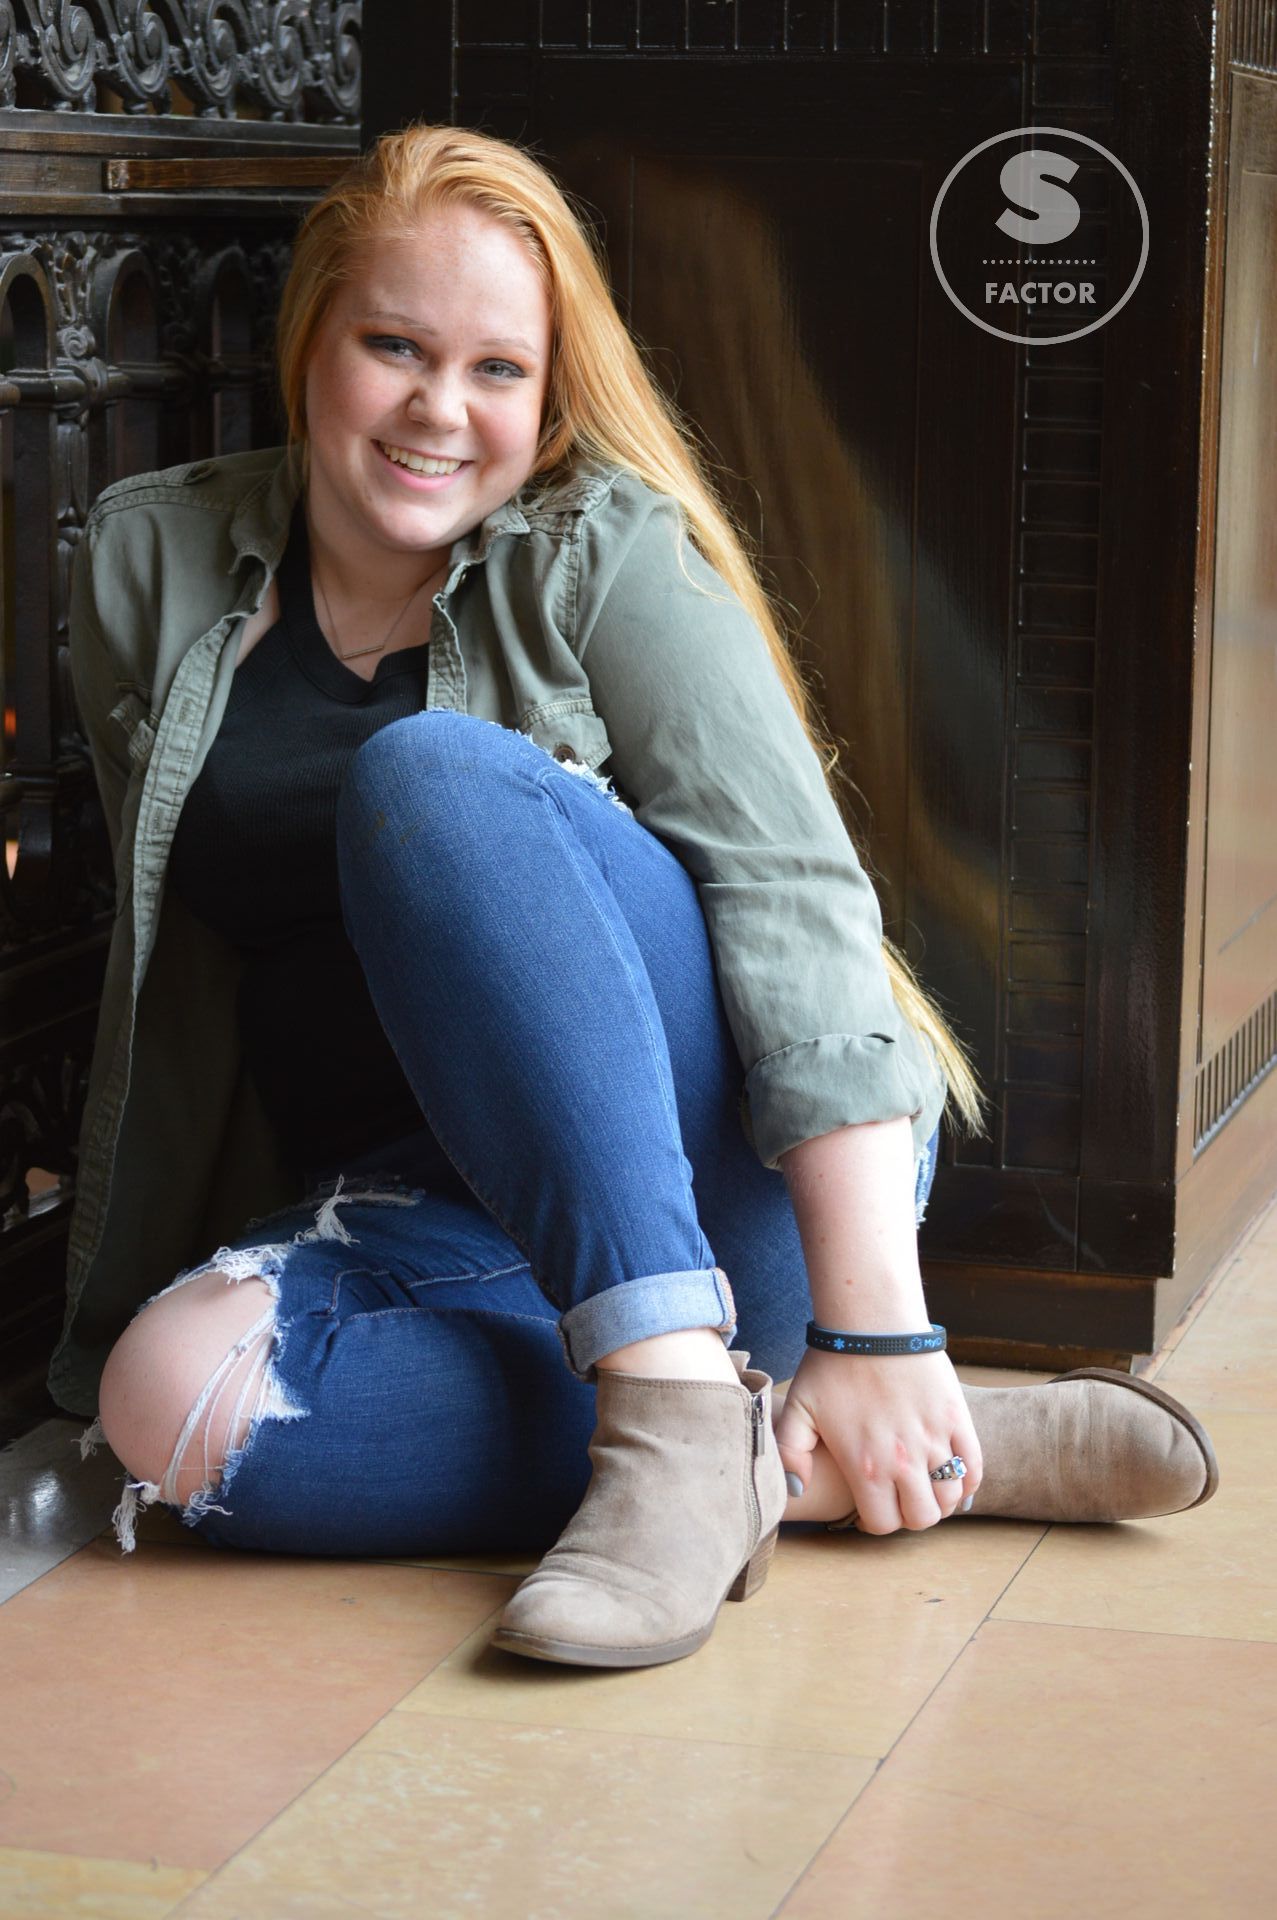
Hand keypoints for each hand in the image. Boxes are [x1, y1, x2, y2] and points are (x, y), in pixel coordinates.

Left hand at [772, 1345, 982, 1532]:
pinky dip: (969, 1480)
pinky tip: (954, 1473)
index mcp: (866, 1466)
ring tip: (926, 1484)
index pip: (884, 1524)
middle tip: (901, 1497)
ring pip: (951, 1497)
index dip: (878, 1521)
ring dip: (940, 1498)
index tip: (875, 1507)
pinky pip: (975, 1467)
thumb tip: (798, 1490)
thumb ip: (790, 1454)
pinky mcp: (957, 1419)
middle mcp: (904, 1461)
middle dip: (911, 1515)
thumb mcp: (797, 1408)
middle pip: (922, 1518)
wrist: (871, 1322)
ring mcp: (934, 1440)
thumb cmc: (832, 1363)